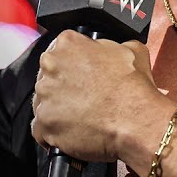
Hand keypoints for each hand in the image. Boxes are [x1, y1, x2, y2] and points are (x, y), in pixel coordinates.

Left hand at [30, 30, 170, 162]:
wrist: (136, 120)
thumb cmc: (134, 88)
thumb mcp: (132, 49)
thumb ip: (109, 46)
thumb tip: (106, 50)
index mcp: (68, 43)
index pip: (61, 50)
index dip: (73, 66)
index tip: (81, 76)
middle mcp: (51, 65)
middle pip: (49, 77)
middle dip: (63, 88)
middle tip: (84, 99)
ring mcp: (44, 95)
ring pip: (44, 103)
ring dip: (57, 110)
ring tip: (81, 118)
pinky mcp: (44, 123)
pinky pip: (40, 129)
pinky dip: (53, 133)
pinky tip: (71, 133)